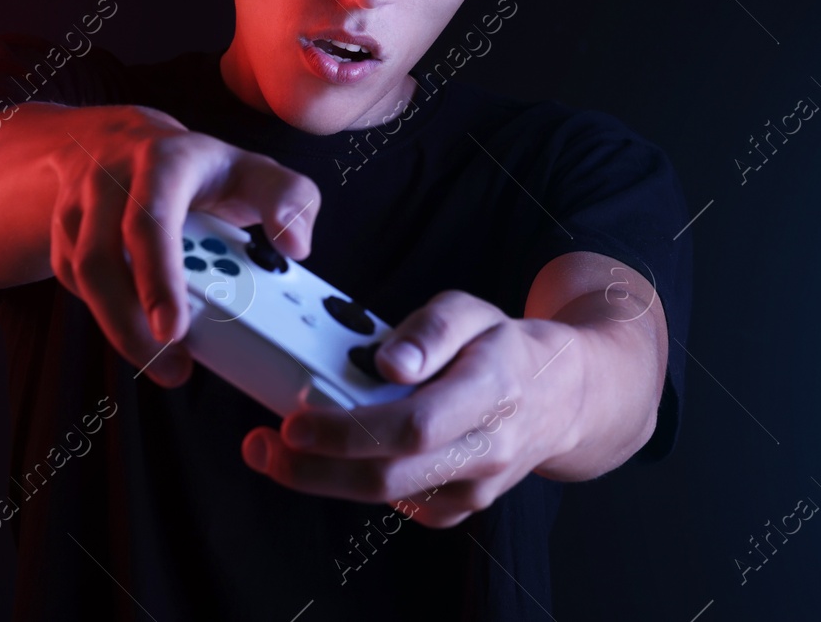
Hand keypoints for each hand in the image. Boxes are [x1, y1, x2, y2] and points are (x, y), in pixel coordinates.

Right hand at [45, 104, 321, 387]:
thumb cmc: (200, 168)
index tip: (173, 329)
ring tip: (163, 363)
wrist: (122, 141)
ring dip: (118, 328)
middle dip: (129, 324)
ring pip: (81, 276)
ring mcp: (79, 205)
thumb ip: (291, 198)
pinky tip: (137, 327)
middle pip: (101, 259)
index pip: (150, 220)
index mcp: (164, 161)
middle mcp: (112, 179)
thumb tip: (295, 246)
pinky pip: (72, 283)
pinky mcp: (61, 233)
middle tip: (172, 366)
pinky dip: (104, 312)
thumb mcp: (254, 170)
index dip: (158, 276)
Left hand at [239, 290, 585, 526]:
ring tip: (275, 451)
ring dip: (321, 479)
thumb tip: (388, 362)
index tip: (294, 419)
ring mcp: (475, 488)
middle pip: (389, 476)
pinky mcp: (458, 508)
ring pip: (385, 496)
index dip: (348, 429)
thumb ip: (430, 329)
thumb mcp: (472, 311)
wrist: (558, 400)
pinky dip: (354, 482)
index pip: (414, 424)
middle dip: (314, 469)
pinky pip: (395, 504)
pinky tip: (333, 456)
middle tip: (262, 445)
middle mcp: (487, 449)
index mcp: (491, 390)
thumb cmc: (504, 349)